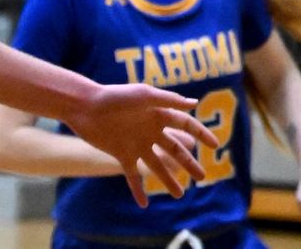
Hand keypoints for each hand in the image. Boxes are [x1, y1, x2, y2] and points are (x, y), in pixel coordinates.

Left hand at [64, 83, 217, 206]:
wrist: (84, 106)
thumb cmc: (114, 96)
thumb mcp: (143, 95)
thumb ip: (168, 100)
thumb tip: (194, 103)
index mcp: (157, 113)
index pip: (184, 124)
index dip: (200, 133)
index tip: (215, 145)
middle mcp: (149, 130)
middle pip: (174, 149)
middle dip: (189, 163)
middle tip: (202, 177)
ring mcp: (136, 143)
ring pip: (157, 166)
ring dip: (168, 180)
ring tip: (180, 195)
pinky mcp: (121, 154)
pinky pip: (132, 176)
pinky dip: (138, 190)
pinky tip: (144, 204)